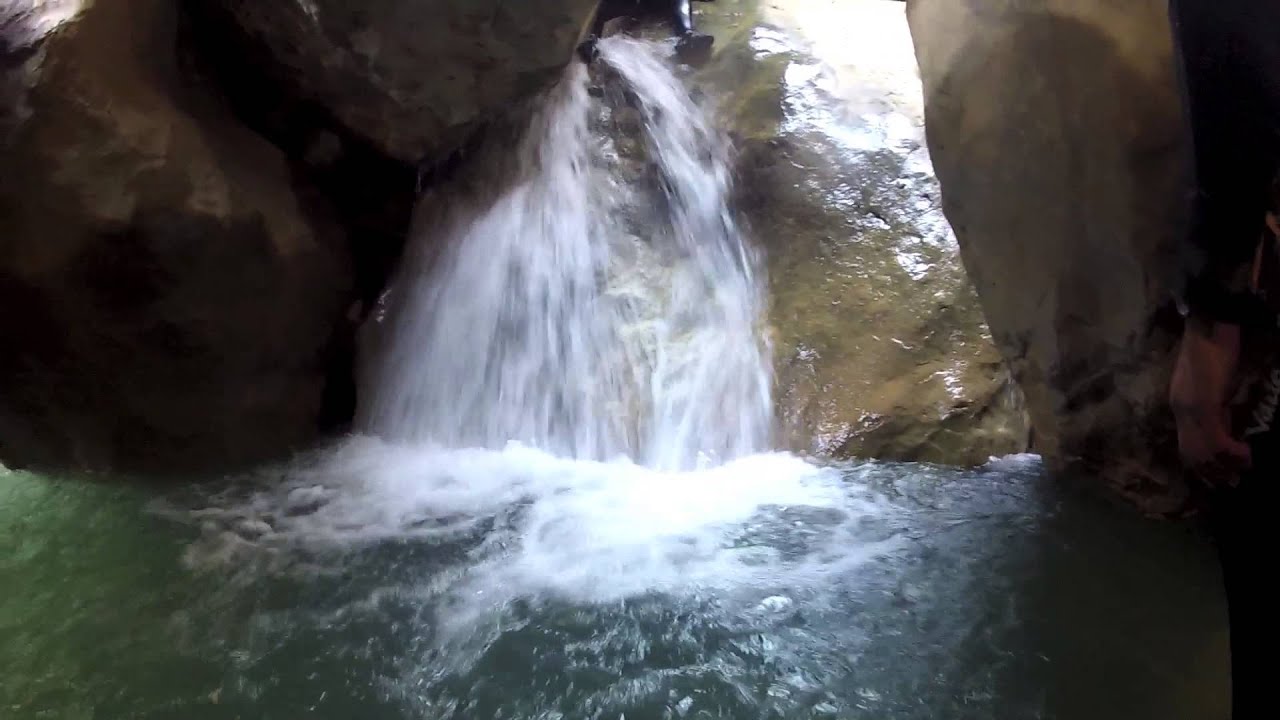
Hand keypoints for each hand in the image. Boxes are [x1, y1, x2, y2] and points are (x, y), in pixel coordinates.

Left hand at [1170, 320, 1251, 480]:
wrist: (1211, 323)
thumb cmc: (1216, 348)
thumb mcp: (1213, 383)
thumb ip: (1214, 404)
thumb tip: (1225, 424)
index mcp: (1180, 403)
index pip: (1186, 442)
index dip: (1201, 462)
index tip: (1217, 475)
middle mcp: (1180, 408)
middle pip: (1192, 452)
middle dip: (1211, 472)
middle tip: (1231, 483)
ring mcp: (1189, 407)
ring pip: (1203, 450)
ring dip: (1224, 465)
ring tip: (1242, 471)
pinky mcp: (1203, 405)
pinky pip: (1216, 439)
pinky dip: (1231, 452)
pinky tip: (1246, 455)